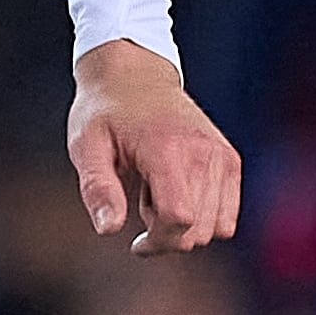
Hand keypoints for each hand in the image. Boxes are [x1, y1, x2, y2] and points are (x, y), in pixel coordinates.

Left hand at [68, 38, 240, 255]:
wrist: (133, 73)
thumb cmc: (103, 111)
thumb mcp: (85, 145)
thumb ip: (97, 187)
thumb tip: (108, 229)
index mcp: (167, 149)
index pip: (179, 219)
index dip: (156, 241)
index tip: (135, 241)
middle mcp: (203, 152)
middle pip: (198, 230)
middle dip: (167, 236)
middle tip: (140, 203)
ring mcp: (221, 155)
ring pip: (217, 228)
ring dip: (185, 225)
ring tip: (158, 192)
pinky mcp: (230, 159)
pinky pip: (228, 216)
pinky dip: (205, 217)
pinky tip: (177, 191)